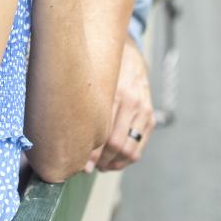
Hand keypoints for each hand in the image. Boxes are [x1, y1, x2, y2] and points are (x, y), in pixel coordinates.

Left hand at [89, 40, 154, 171]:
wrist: (128, 52)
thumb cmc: (101, 67)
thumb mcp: (91, 80)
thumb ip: (83, 104)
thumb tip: (70, 135)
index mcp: (115, 92)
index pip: (103, 133)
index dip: (89, 153)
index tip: (76, 160)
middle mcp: (131, 102)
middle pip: (116, 145)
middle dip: (99, 161)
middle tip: (86, 167)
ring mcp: (143, 110)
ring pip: (130, 150)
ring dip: (113, 163)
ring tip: (99, 166)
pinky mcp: (150, 116)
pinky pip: (139, 146)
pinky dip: (126, 159)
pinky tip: (113, 161)